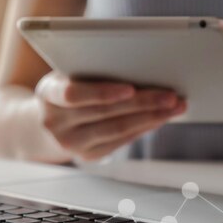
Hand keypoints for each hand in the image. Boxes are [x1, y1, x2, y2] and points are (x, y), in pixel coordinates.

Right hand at [35, 72, 185, 159]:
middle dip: (143, 103)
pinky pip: (121, 141)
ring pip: (118, 129)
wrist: (47, 120)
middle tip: (171, 95)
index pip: (74, 94)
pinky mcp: (88, 155)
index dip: (103, 92)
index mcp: (48, 94)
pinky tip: (161, 117)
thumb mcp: (70, 73)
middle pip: (105, 113)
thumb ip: (93, 70)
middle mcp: (55, 122)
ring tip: (175, 106)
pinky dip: (144, 127)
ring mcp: (71, 143)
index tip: (131, 88)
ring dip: (151, 117)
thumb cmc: (67, 86)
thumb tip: (141, 66)